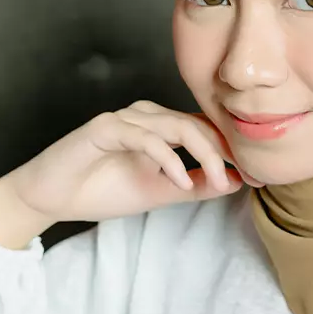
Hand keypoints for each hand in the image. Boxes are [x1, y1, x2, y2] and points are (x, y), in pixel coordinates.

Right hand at [4, 100, 262, 225]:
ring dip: (204, 156)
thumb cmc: (101, 189)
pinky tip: (179, 182)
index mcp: (161, 128)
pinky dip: (167, 161)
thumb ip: (196, 186)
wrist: (52, 197)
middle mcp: (146, 117)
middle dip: (227, 152)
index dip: (234, 152)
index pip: (207, 131)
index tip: (260, 177)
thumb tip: (236, 182)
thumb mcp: (160, 193)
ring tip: (219, 183)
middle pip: (199, 125)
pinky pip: (145, 139)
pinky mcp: (105, 128)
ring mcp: (126, 119)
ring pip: (178, 127)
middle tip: (245, 179)